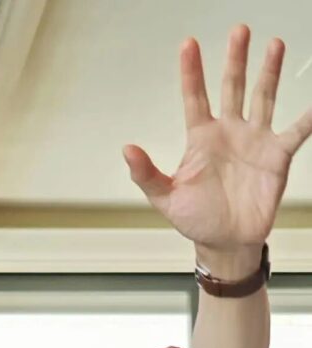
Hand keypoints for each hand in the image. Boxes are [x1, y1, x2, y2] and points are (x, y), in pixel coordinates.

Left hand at [124, 25, 311, 261]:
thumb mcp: (166, 198)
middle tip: (239, 31)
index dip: (191, 72)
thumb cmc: (196, 219)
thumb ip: (146, 174)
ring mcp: (254, 140)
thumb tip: (127, 149)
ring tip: (274, 45)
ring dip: (268, 72)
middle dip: (235, 59)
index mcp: (201, 139)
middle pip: (233, 87)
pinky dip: (308, 117)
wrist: (224, 242)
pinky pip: (296, 131)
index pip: (195, 97)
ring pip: (263, 98)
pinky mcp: (276, 156)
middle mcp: (229, 132)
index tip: (188, 45)